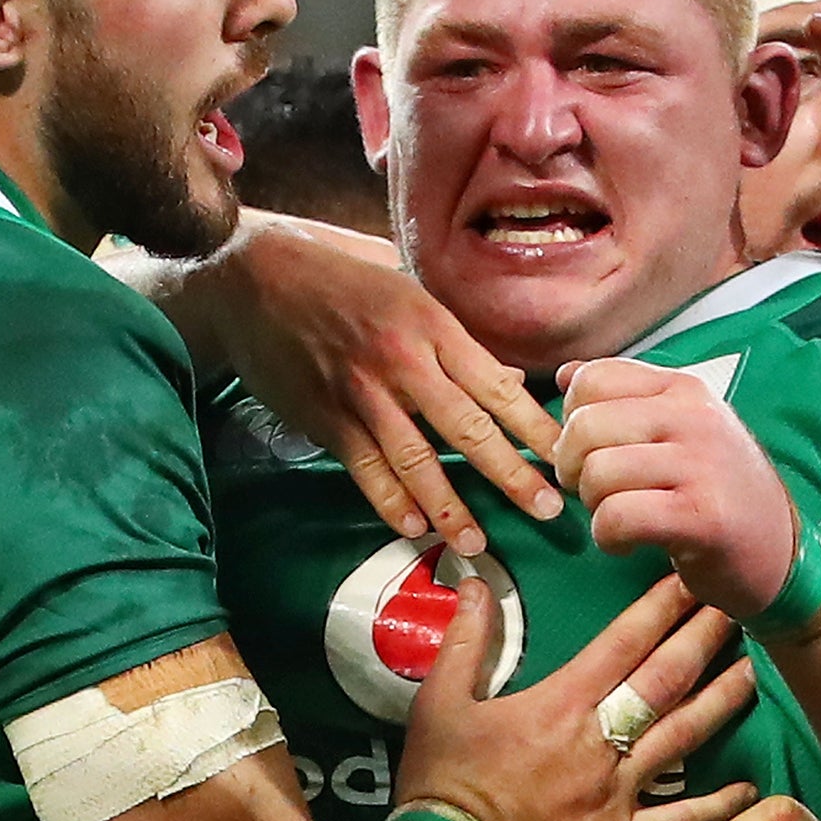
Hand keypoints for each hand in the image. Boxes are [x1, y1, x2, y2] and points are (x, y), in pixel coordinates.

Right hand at [201, 220, 563, 554]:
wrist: (256, 279)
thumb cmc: (340, 279)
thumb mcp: (408, 293)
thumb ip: (456, 342)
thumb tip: (507, 380)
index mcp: (433, 324)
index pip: (497, 386)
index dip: (535, 428)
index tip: (565, 458)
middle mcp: (403, 359)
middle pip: (468, 427)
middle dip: (511, 474)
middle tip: (547, 510)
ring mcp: (361, 392)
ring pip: (416, 459)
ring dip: (450, 506)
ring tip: (477, 542)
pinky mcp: (325, 417)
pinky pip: (365, 469)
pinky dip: (389, 501)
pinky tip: (413, 527)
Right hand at [399, 574, 757, 820]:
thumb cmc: (443, 782)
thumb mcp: (439, 703)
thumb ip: (465, 640)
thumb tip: (474, 581)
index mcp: (560, 703)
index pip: (624, 642)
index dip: (661, 607)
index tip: (692, 577)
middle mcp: (599, 741)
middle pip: (665, 680)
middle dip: (704, 637)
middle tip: (740, 604)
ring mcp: (616, 793)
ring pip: (683, 739)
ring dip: (722, 702)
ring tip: (756, 671)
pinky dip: (715, 806)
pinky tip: (747, 789)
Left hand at [554, 357, 795, 618]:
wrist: (782, 551)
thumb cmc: (718, 491)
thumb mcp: (681, 430)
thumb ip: (626, 399)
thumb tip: (565, 374)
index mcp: (684, 389)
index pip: (592, 378)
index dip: (571, 420)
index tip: (593, 451)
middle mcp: (695, 417)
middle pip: (585, 425)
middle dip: (572, 466)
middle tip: (595, 491)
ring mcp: (702, 464)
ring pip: (598, 471)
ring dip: (592, 505)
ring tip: (617, 516)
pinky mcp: (702, 516)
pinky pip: (618, 517)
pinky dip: (608, 536)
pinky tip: (627, 543)